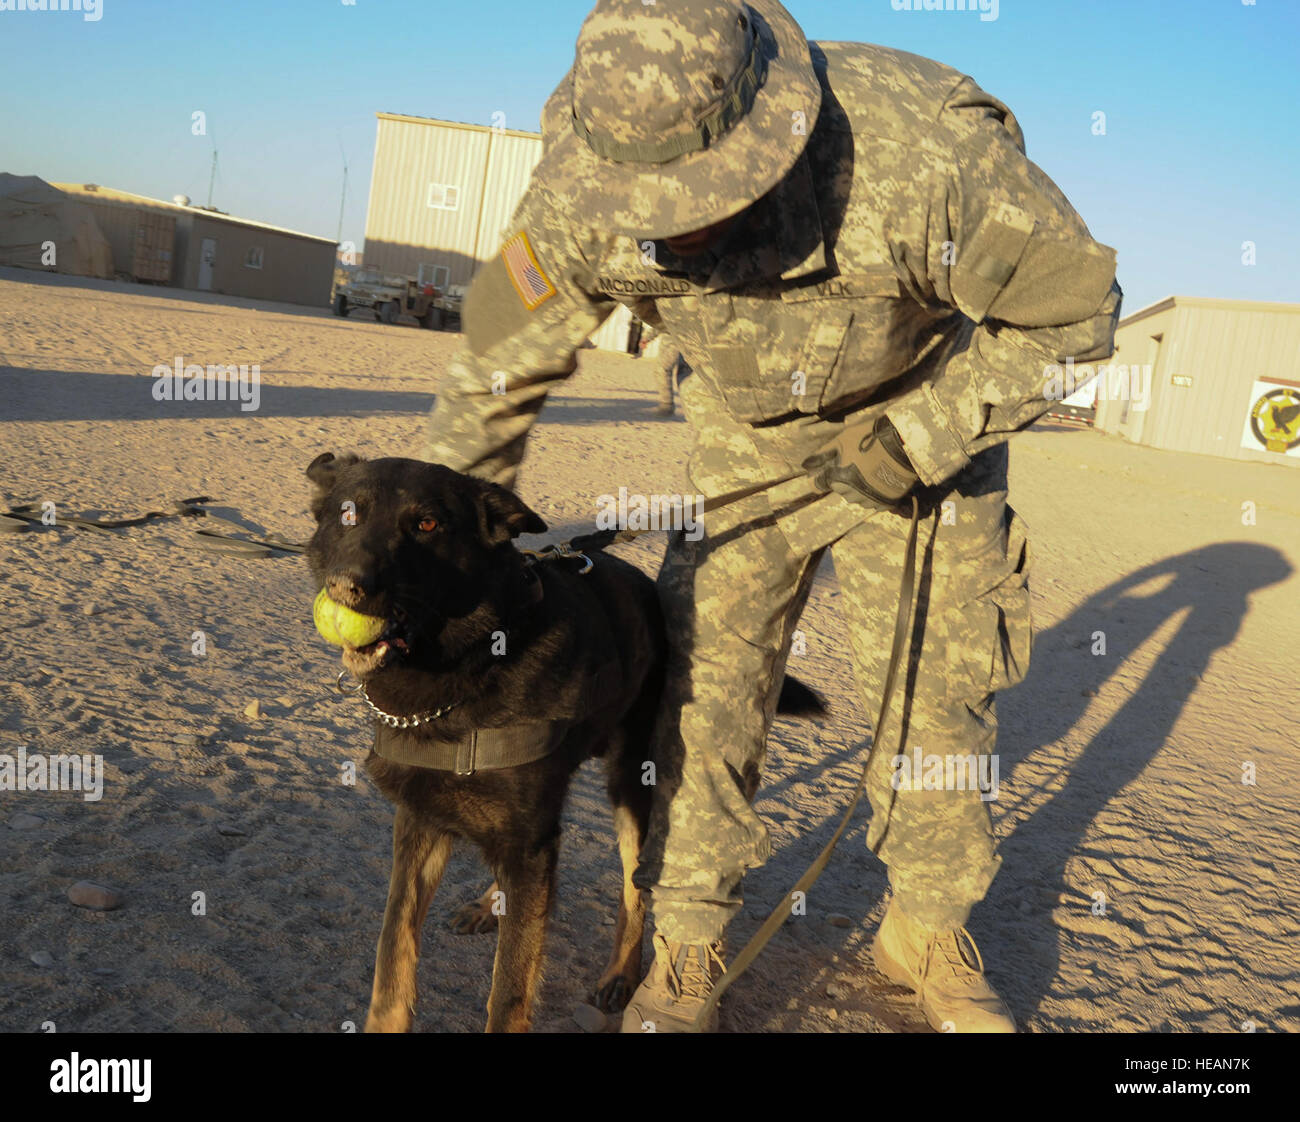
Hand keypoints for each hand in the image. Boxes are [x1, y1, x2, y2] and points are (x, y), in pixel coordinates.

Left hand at [802, 415, 918, 509]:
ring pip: (857, 498)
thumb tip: (805, 465)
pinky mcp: (885, 502)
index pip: (820, 484)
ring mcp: (869, 499)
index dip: (824, 475)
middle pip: (840, 490)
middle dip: (842, 480)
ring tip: (869, 471)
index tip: (831, 470)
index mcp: (838, 478)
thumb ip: (822, 455)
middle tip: (855, 464)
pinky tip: (879, 480)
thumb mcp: (842, 440)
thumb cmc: (870, 438)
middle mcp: (852, 493)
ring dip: (858, 489)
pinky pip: (874, 503)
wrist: (904, 443)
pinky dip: (874, 494)